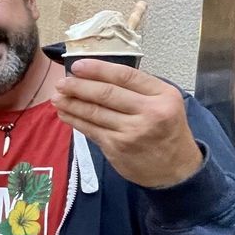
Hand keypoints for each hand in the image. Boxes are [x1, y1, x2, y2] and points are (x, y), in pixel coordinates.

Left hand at [52, 59, 203, 187]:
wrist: (176, 169)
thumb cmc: (167, 131)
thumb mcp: (166, 103)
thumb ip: (139, 89)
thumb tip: (96, 75)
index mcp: (163, 95)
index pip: (125, 76)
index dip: (98, 69)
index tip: (77, 65)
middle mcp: (149, 112)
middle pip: (106, 93)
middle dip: (78, 86)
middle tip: (61, 82)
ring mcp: (132, 132)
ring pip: (95, 112)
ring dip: (72, 103)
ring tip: (57, 96)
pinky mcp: (117, 147)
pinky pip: (91, 129)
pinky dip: (75, 120)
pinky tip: (65, 113)